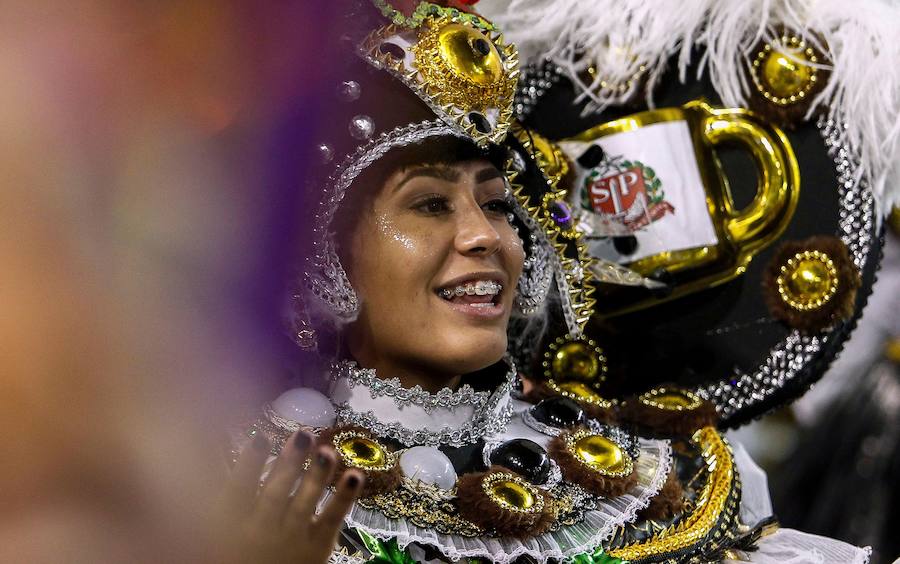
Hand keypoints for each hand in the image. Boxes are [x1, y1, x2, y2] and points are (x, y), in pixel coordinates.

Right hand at [215, 431, 363, 563]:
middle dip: (290, 463)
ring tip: (327, 451)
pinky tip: (354, 475)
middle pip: (276, 494)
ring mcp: (291, 538)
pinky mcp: (316, 546)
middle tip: (303, 435)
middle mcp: (260, 529)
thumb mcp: (223, 520)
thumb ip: (229, 485)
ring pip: (304, 504)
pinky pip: (331, 520)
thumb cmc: (239, 545)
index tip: (262, 436)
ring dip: (317, 476)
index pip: (239, 489)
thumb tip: (213, 442)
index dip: (250, 463)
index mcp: (231, 521)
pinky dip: (343, 498)